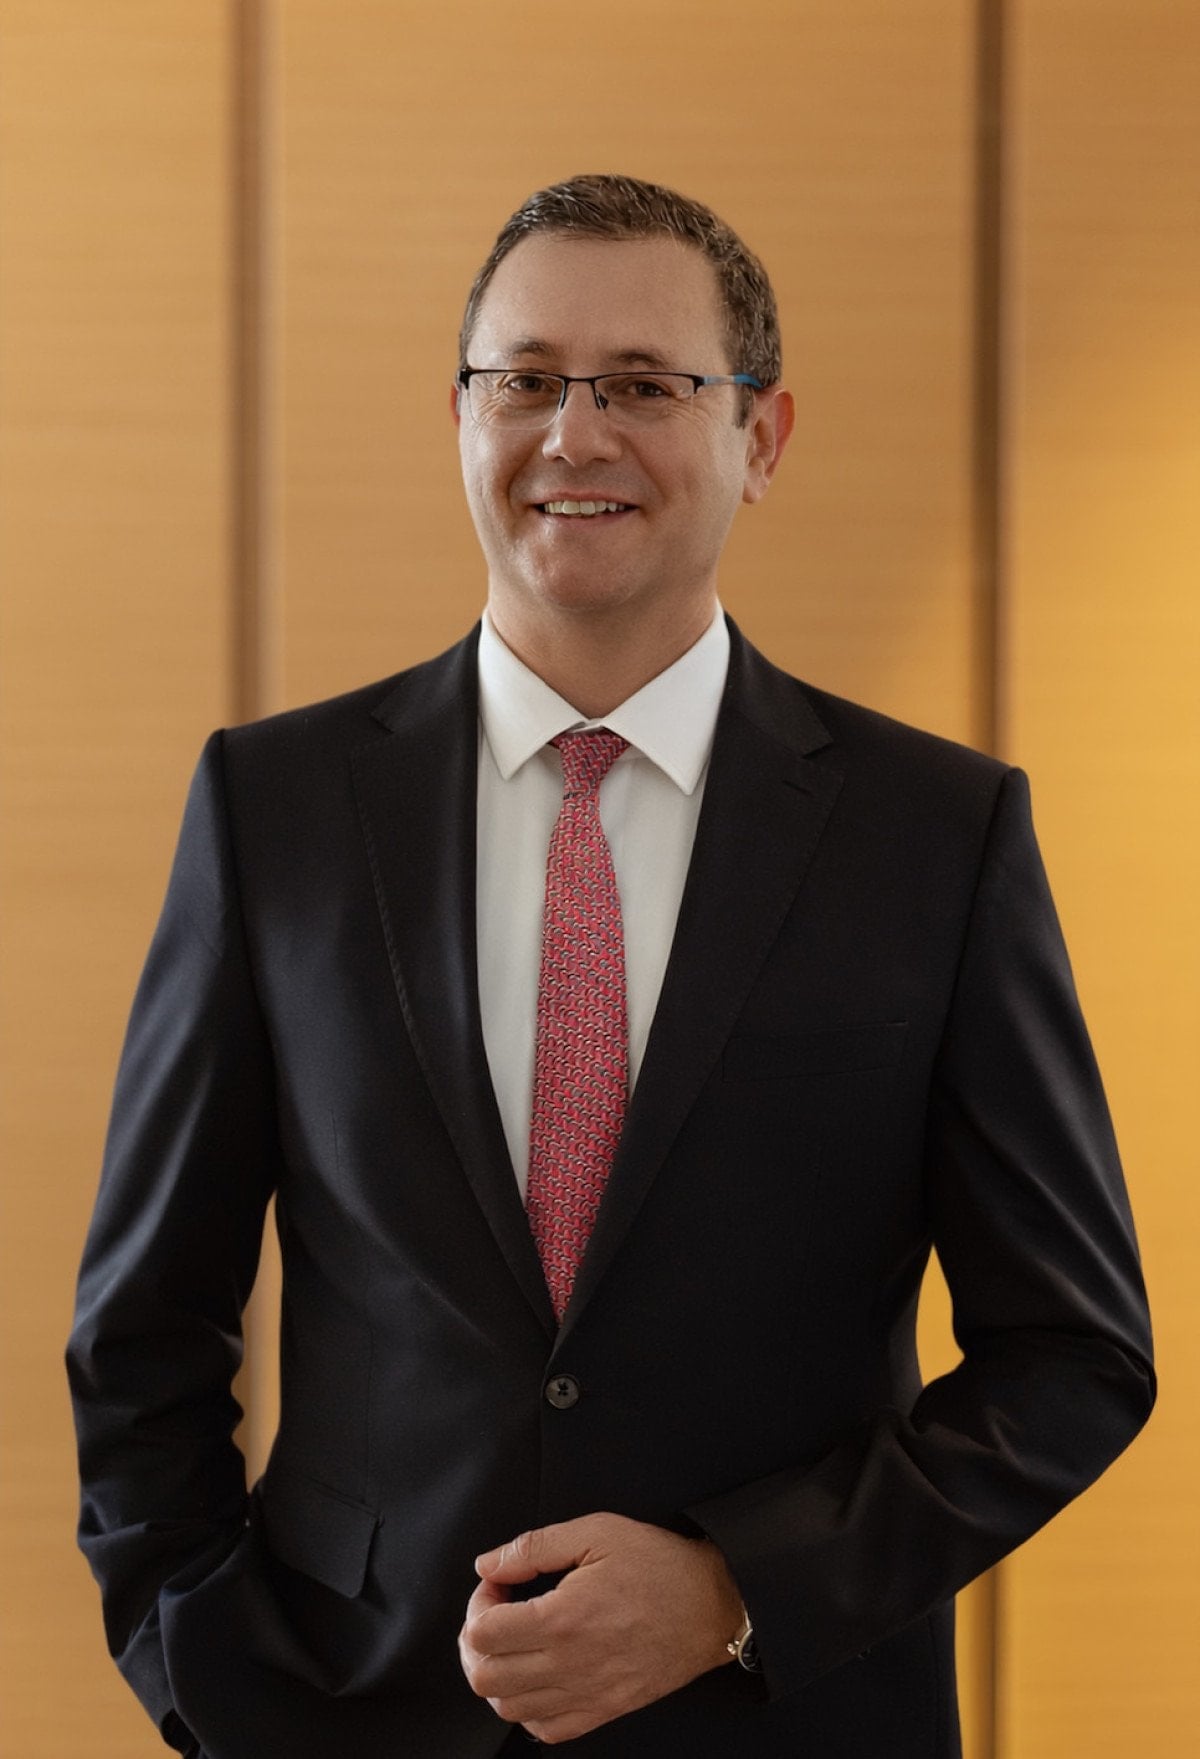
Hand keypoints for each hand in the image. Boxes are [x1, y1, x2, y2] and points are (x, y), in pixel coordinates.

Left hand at [457, 1511, 742, 1743]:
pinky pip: (545, 1730)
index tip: (498, 1586)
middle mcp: (569, 1665)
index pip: (482, 1633)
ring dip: (498, 1674)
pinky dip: (527, 1707)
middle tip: (497, 1614)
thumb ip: (534, 1546)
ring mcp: (586, 1694)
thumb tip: (489, 1563)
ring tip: (513, 1644)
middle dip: (477, 1642)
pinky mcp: (602, 1710)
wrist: (712, 1605)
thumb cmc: (659, 1566)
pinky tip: (536, 1676)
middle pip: (485, 1677)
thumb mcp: (597, 1531)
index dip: (478, 1603)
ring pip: (507, 1708)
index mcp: (563, 1618)